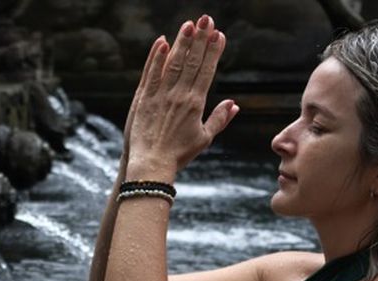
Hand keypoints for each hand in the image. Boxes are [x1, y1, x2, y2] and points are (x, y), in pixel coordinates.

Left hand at [125, 15, 238, 181]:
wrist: (151, 165)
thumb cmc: (179, 154)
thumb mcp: (204, 138)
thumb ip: (220, 119)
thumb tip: (234, 104)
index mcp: (195, 104)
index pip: (207, 70)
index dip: (213, 51)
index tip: (219, 34)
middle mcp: (178, 96)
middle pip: (192, 61)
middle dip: (200, 38)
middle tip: (207, 19)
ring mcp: (159, 95)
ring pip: (173, 63)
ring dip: (182, 42)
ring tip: (190, 24)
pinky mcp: (143, 99)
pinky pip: (151, 73)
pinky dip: (157, 57)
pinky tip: (163, 41)